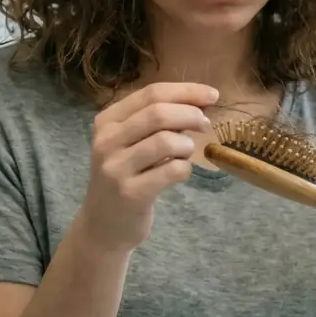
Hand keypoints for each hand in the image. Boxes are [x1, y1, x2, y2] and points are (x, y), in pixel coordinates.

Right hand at [80, 82, 218, 253]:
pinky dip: (185, 169)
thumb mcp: (131, 142)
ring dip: (187, 145)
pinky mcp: (131, 193)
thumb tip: (202, 101)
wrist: (103, 225)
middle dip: (191, 115)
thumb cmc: (126, 176)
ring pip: (166, 141)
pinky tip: (179, 174)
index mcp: (107, 120)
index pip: (151, 93)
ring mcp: (115, 168)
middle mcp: (106, 141)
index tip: (213, 95)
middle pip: (159, 113)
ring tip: (185, 154)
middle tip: (205, 126)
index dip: (187, 91)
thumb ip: (158, 120)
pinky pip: (172, 170)